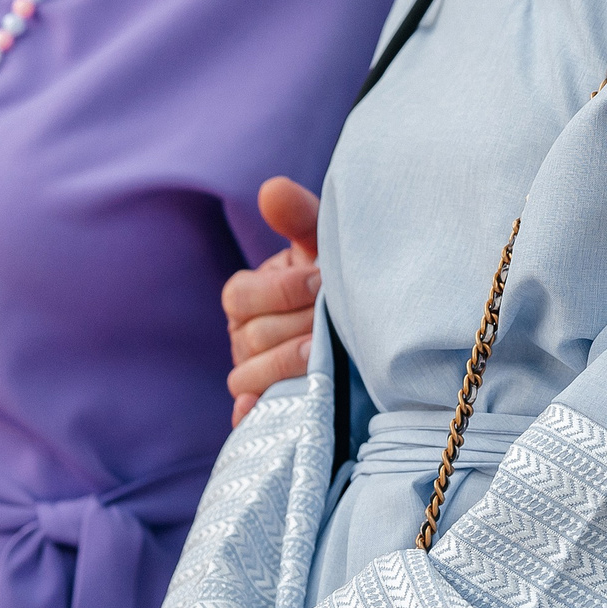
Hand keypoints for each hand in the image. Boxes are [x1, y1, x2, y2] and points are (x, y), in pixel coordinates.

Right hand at [224, 176, 320, 424]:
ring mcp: (252, 374)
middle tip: (331, 321)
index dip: (279, 290)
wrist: (365, 323)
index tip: (320, 281)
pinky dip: (255, 415)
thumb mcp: (322, 243)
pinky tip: (278, 408)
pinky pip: (250, 419)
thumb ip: (299, 216)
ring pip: (249, 377)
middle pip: (252, 337)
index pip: (240, 295)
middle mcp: (243, 336)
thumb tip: (272, 188)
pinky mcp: (268, 408)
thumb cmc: (335, 276)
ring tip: (323, 357)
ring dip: (287, 367)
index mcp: (247, 296)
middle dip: (294, 326)